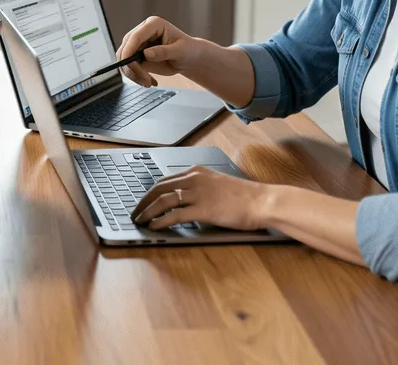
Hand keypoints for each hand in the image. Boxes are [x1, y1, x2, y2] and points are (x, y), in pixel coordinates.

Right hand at [116, 16, 202, 87]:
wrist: (189, 58)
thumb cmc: (188, 51)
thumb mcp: (180, 52)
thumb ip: (164, 52)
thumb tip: (146, 53)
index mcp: (153, 24)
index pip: (136, 36)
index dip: (129, 50)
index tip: (130, 65)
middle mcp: (142, 31)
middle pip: (126, 48)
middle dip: (132, 67)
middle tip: (146, 81)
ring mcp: (138, 43)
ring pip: (124, 59)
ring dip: (132, 74)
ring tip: (148, 82)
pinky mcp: (136, 54)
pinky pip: (127, 66)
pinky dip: (135, 76)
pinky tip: (148, 81)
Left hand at [130, 165, 269, 230]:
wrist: (262, 201)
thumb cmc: (244, 197)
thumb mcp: (218, 185)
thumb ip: (200, 188)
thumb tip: (185, 200)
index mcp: (197, 171)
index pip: (166, 180)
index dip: (151, 192)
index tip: (143, 201)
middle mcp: (194, 179)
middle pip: (159, 188)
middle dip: (143, 201)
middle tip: (135, 212)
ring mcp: (198, 194)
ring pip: (163, 201)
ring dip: (148, 211)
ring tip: (140, 220)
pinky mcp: (203, 209)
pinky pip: (175, 215)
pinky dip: (161, 221)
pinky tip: (154, 226)